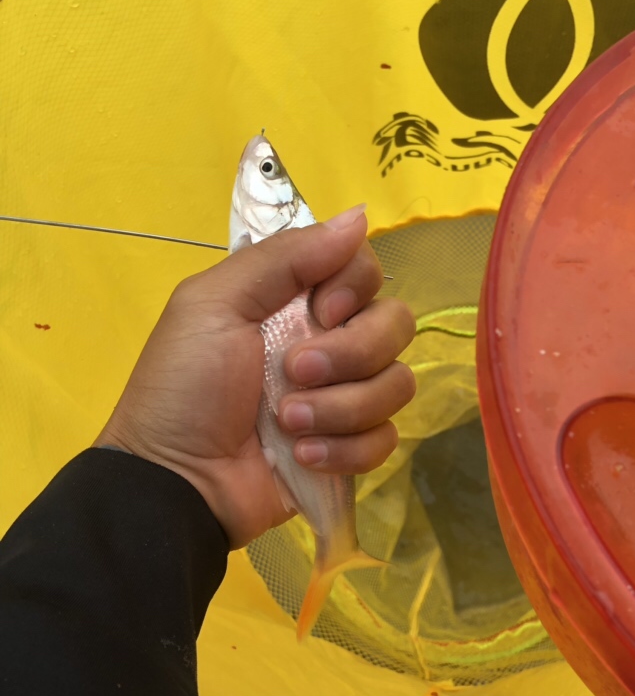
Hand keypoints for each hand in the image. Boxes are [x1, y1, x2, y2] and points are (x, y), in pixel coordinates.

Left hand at [94, 206, 415, 547]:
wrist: (175, 480)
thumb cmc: (184, 384)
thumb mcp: (215, 303)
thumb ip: (286, 256)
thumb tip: (360, 215)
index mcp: (298, 300)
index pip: (367, 270)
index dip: (356, 288)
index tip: (323, 310)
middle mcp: (330, 342)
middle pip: (396, 325)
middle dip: (350, 354)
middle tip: (294, 373)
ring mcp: (344, 398)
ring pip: (397, 384)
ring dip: (340, 407)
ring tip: (286, 425)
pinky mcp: (351, 450)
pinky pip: (386, 439)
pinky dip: (346, 449)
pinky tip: (302, 456)